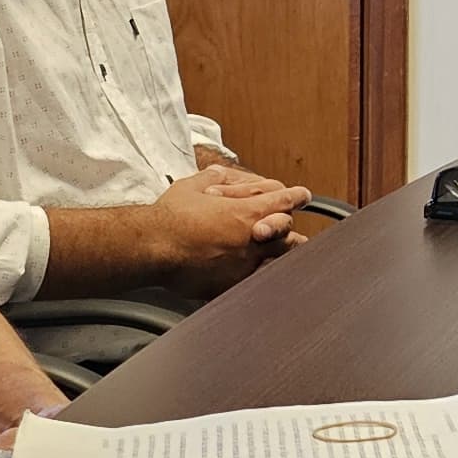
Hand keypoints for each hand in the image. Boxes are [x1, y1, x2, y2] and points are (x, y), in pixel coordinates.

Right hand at [139, 162, 314, 294]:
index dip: (296, 197)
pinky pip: (254, 282)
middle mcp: (252, 239)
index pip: (284, 201)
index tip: (303, 196)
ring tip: (287, 256)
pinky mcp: (230, 285)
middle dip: (291, 232)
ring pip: (277, 261)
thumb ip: (211, 178)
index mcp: (246, 213)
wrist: (153, 248)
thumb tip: (217, 172)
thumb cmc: (170, 217)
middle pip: (288, 235)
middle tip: (295, 232)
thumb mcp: (191, 186)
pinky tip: (259, 277)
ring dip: (281, 256)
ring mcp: (243, 265)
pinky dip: (259, 276)